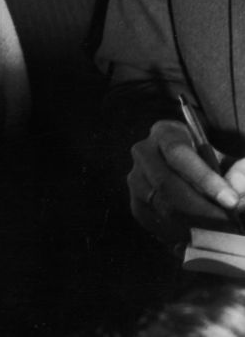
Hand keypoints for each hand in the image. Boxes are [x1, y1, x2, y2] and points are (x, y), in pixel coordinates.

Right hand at [129, 119, 244, 241]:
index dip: (204, 178)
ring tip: (222, 235)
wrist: (196, 177)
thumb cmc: (217, 165)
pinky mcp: (137, 204)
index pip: (178, 153)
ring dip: (194, 225)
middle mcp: (144, 152)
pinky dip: (181, 235)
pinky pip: (156, 223)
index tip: (231, 201)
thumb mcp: (233, 160)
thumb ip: (241, 170)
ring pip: (161, 206)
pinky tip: (203, 238)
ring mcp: (136, 179)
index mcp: (166, 133)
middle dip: (201, 209)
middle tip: (230, 226)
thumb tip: (235, 188)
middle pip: (165, 183)